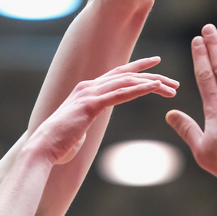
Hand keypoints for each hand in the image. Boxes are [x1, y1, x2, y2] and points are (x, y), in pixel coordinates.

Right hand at [29, 58, 178, 165]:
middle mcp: (88, 87)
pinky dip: (139, 89)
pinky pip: (120, 94)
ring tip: (171, 87)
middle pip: (126, 74)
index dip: (138, 68)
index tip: (157, 66)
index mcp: (86, 91)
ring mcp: (88, 94)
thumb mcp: (76, 130)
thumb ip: (82, 125)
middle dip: (152, 76)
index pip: (116, 75)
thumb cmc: (58, 144)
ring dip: (152, 83)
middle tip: (174, 81)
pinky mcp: (90, 105)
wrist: (42, 149)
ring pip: (126, 81)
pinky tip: (155, 88)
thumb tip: (83, 132)